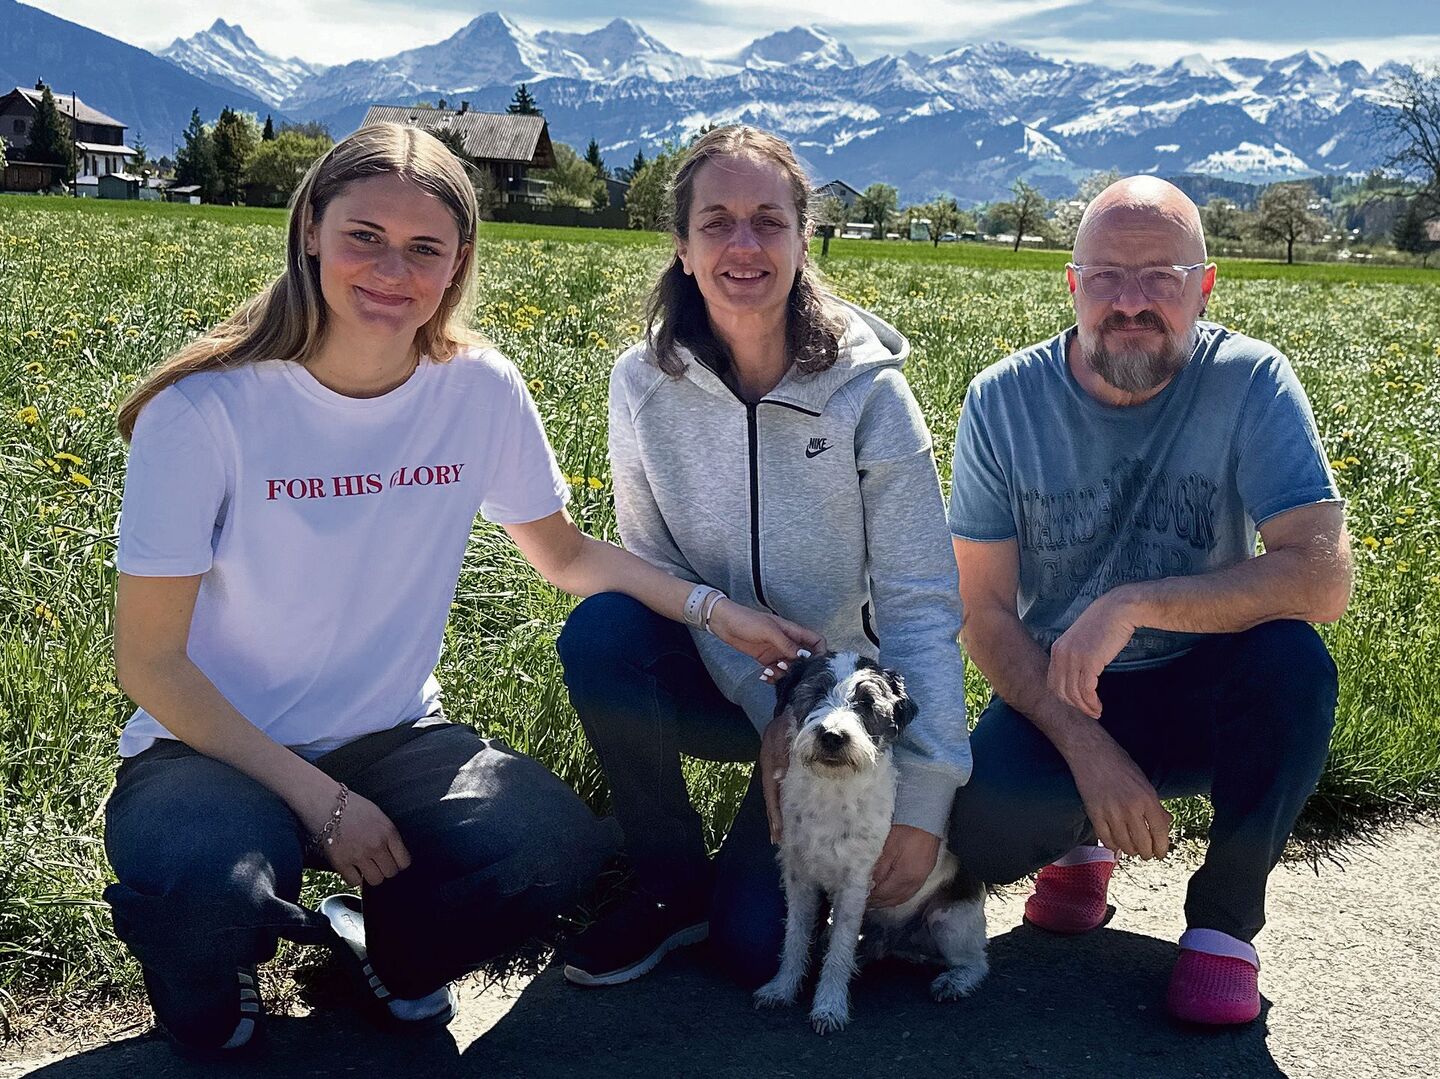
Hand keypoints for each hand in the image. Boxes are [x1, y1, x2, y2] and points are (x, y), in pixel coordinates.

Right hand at [308, 786, 412, 887]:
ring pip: (375, 880)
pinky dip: (353, 878)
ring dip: (370, 876)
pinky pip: (354, 882)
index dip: (398, 863)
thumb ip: (388, 835)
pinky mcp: (341, 862)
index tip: (392, 862)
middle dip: (384, 869)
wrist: (325, 802)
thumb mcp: (379, 815)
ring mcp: (359, 855)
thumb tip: (394, 852)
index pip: (404, 861)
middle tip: (376, 864)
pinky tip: (351, 868)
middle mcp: (376, 845)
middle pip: (390, 873)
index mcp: (388, 832)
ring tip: (364, 867)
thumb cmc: (352, 806)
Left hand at [707, 599, 824, 672]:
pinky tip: (764, 675)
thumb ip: (786, 644)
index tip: (817, 665)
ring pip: (791, 668)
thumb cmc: (746, 620)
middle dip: (801, 668)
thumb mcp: (768, 630)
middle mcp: (787, 642)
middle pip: (805, 658)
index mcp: (792, 631)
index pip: (816, 641)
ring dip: (785, 674)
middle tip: (792, 674)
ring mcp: (777, 651)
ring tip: (772, 672)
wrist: (724, 623)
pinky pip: (776, 671)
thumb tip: (803, 657)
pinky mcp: (766, 659)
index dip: (821, 652)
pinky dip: (773, 676)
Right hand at [760, 709, 796, 843]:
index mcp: (768, 761)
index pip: (770, 791)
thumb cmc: (788, 721)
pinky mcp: (779, 765)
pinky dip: (781, 800)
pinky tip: (786, 810)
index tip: (779, 829)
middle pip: (770, 796)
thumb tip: (779, 776)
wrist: (789, 707)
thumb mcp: (783, 733)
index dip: (774, 810)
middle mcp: (769, 767)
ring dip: (777, 812)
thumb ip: (782, 753)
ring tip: (781, 832)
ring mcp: (773, 766)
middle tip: (779, 838)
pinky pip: (779, 786)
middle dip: (774, 818)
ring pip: (774, 793)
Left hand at [868, 824, 941, 907]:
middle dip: (877, 902)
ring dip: (887, 901)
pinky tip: (889, 894)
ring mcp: (921, 879)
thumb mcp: (887, 847)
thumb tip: (868, 885)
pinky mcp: (924, 874)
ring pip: (901, 898)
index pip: (883, 893)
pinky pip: (908, 892)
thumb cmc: (905, 829)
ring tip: (874, 900)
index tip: (857, 895)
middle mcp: (915, 882)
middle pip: (892, 899)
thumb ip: (877, 868)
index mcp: (905, 876)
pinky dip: (897, 896)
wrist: (926, 818)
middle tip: (863, 900)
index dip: (870, 897)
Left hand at [1047, 591, 1136, 718]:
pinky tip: (1099, 706)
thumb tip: (1078, 674)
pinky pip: (1086, 690)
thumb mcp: (1081, 639)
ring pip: (1073, 693)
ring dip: (1085, 707)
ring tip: (1096, 712)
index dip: (1064, 696)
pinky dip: (1092, 702)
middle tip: (1087, 712)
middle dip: (1073, 705)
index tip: (1077, 703)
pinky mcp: (1089, 662)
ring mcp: (1074, 658)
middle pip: (1060, 691)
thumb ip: (1074, 654)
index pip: (1052, 681)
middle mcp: (1061, 654)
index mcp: (1057, 649)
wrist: (1118, 609)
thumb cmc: (1104, 624)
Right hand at [1065, 730, 1171, 859]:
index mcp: (1147, 798)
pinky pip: (1106, 839)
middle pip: (1143, 844)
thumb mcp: (1144, 782)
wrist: (1091, 752)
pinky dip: (1112, 845)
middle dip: (1147, 853)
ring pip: (1125, 845)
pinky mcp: (1094, 814)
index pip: (1160, 832)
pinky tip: (1116, 844)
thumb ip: (1155, 805)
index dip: (1162, 848)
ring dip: (1130, 851)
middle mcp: (1131, 808)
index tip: (1161, 853)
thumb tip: (1165, 823)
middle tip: (1146, 854)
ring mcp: (1111, 812)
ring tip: (1132, 849)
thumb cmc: (1119, 764)